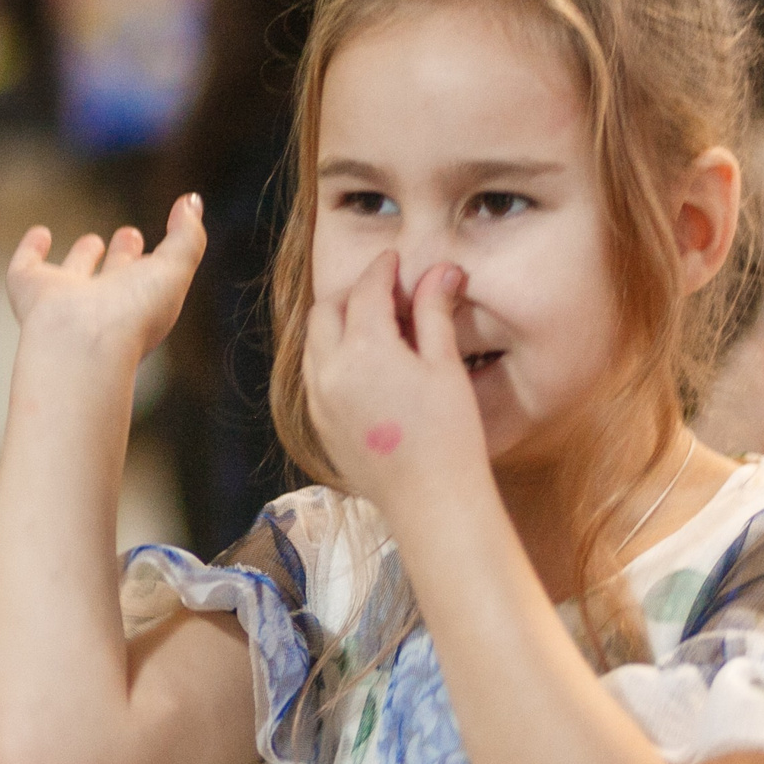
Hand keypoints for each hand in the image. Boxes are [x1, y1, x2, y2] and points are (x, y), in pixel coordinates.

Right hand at [6, 194, 206, 370]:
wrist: (80, 343)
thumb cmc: (133, 313)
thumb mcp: (175, 269)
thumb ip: (187, 236)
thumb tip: (191, 201)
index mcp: (138, 304)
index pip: (148, 279)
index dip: (154, 262)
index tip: (158, 244)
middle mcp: (102, 304)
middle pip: (115, 277)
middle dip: (123, 257)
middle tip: (131, 234)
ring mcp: (65, 298)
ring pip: (76, 274)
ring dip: (83, 256)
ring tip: (93, 240)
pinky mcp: (29, 290)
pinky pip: (27, 266)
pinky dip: (30, 249)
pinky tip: (39, 234)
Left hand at [303, 252, 488, 509]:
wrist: (431, 502)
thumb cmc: (449, 434)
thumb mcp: (445, 366)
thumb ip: (434, 312)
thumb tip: (440, 270)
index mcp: (364, 348)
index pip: (366, 289)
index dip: (381, 269)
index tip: (393, 261)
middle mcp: (329, 370)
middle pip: (328, 310)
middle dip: (353, 293)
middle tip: (384, 291)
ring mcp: (319, 400)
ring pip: (314, 343)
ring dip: (337, 324)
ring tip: (373, 326)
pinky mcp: (320, 426)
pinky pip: (315, 375)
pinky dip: (331, 356)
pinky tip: (363, 365)